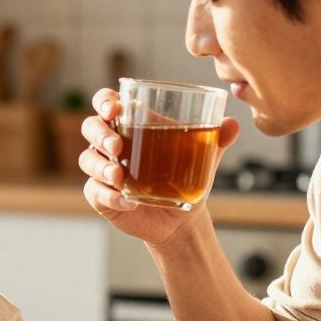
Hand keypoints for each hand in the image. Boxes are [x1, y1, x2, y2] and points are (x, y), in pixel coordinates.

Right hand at [79, 87, 240, 246]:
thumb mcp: (203, 158)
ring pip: (88, 160)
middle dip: (100, 134)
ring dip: (101, 167)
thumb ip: (215, 140)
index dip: (104, 102)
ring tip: (119, 178)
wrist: (182, 218)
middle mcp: (112, 144)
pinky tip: (128, 202)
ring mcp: (104, 170)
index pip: (107, 103)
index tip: (114, 109)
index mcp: (132, 124)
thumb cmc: (185, 178)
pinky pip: (95, 192)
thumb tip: (233, 124)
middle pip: (91, 127)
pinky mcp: (102, 196)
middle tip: (117, 146)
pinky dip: (110, 197)